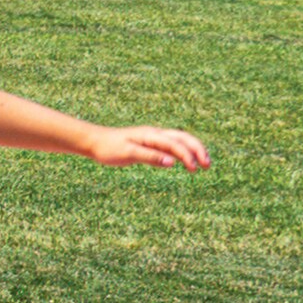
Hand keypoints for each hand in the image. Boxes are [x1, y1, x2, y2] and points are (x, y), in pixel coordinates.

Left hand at [90, 125, 209, 169]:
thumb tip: (172, 162)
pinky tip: (187, 162)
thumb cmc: (108, 148)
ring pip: (180, 141)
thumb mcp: (127, 153)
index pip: (175, 144)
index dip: (187, 155)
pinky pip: (172, 146)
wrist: (94, 142)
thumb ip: (150, 156)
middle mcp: (155, 134)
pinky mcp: (150, 144)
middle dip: (198, 149)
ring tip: (204, 164)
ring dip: (193, 150)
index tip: (194, 169)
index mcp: (150, 135)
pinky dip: (183, 152)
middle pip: (183, 138)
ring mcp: (153, 138)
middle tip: (208, 165)